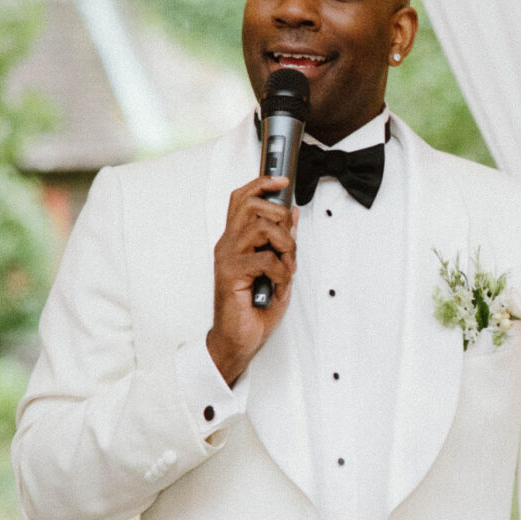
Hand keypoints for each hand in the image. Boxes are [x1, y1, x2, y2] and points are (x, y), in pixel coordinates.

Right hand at [207, 175, 294, 384]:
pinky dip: (282, 271)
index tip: (282, 180)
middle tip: (288, 241)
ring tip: (287, 266)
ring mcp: (227, 257)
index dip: (261, 183)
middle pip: (249, 204)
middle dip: (279, 216)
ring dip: (284, 245)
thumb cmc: (254, 307)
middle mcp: (228, 244)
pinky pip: (265, 259)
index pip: (241, 198)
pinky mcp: (231, 273)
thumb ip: (283, 241)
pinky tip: (279, 285)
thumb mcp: (277, 269)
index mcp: (235, 239)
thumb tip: (293, 213)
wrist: (238, 339)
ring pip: (260, 227)